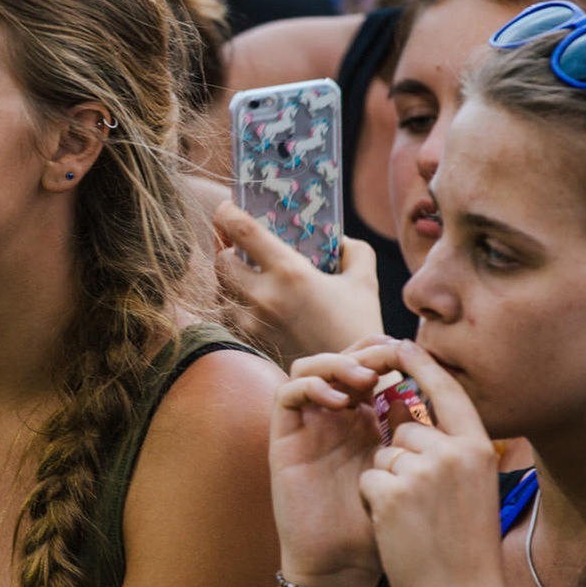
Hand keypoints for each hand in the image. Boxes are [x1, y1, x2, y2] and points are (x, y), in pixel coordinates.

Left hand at [214, 201, 382, 361]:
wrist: (347, 380)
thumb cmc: (358, 327)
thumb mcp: (365, 280)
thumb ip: (353, 251)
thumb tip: (338, 239)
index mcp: (290, 272)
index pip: (242, 230)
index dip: (227, 212)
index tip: (227, 206)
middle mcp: (263, 296)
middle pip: (221, 260)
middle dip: (226, 248)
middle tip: (241, 245)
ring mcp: (251, 322)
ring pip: (221, 288)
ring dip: (230, 277)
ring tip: (250, 273)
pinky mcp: (249, 341)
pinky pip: (229, 313)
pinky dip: (236, 302)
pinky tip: (256, 301)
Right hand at [268, 338, 398, 586]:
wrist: (344, 567)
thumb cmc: (381, 527)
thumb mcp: (409, 476)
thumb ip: (415, 437)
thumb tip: (428, 395)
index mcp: (365, 421)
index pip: (370, 366)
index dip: (388, 352)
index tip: (413, 354)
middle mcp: (333, 419)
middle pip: (340, 358)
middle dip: (364, 351)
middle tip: (388, 358)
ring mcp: (308, 427)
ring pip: (309, 367)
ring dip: (336, 362)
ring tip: (363, 379)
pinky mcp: (284, 440)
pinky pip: (286, 394)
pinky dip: (311, 386)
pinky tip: (340, 402)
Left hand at [356, 341, 506, 586]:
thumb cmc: (465, 547)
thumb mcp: (471, 488)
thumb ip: (450, 450)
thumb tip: (413, 420)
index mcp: (478, 447)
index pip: (446, 389)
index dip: (420, 364)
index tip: (399, 343)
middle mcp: (453, 452)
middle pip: (404, 430)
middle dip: (400, 460)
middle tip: (424, 506)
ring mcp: (422, 471)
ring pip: (383, 456)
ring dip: (387, 484)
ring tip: (414, 521)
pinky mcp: (392, 492)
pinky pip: (368, 480)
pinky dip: (374, 504)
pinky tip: (397, 530)